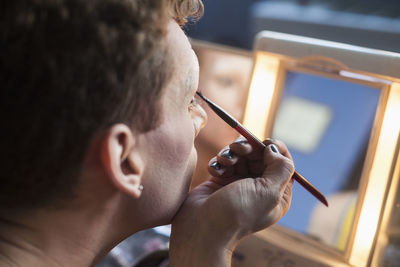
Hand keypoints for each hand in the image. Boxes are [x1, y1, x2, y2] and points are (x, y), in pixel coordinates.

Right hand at [170, 138, 293, 266]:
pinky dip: (218, 162)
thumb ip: (280, 168)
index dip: (276, 149)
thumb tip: (274, 149)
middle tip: (239, 149)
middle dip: (249, 148)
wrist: (202, 228)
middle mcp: (259, 187)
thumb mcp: (268, 192)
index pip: (283, 163)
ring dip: (231, 153)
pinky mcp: (220, 180)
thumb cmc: (238, 212)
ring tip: (224, 161)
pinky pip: (222, 161)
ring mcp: (239, 183)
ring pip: (240, 155)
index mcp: (277, 193)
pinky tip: (215, 172)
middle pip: (259, 155)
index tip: (264, 143)